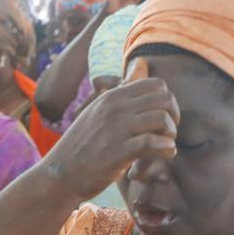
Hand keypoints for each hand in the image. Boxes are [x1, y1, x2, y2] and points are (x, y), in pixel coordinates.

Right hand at [43, 58, 178, 199]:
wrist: (60, 173)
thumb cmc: (84, 143)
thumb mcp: (100, 109)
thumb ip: (124, 88)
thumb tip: (142, 61)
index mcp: (112, 96)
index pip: (156, 85)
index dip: (167, 102)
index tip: (162, 119)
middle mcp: (114, 108)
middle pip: (164, 100)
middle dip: (173, 117)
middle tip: (166, 133)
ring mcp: (115, 129)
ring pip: (161, 119)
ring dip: (170, 134)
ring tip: (165, 146)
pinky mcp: (117, 152)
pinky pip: (152, 143)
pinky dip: (166, 148)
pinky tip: (164, 154)